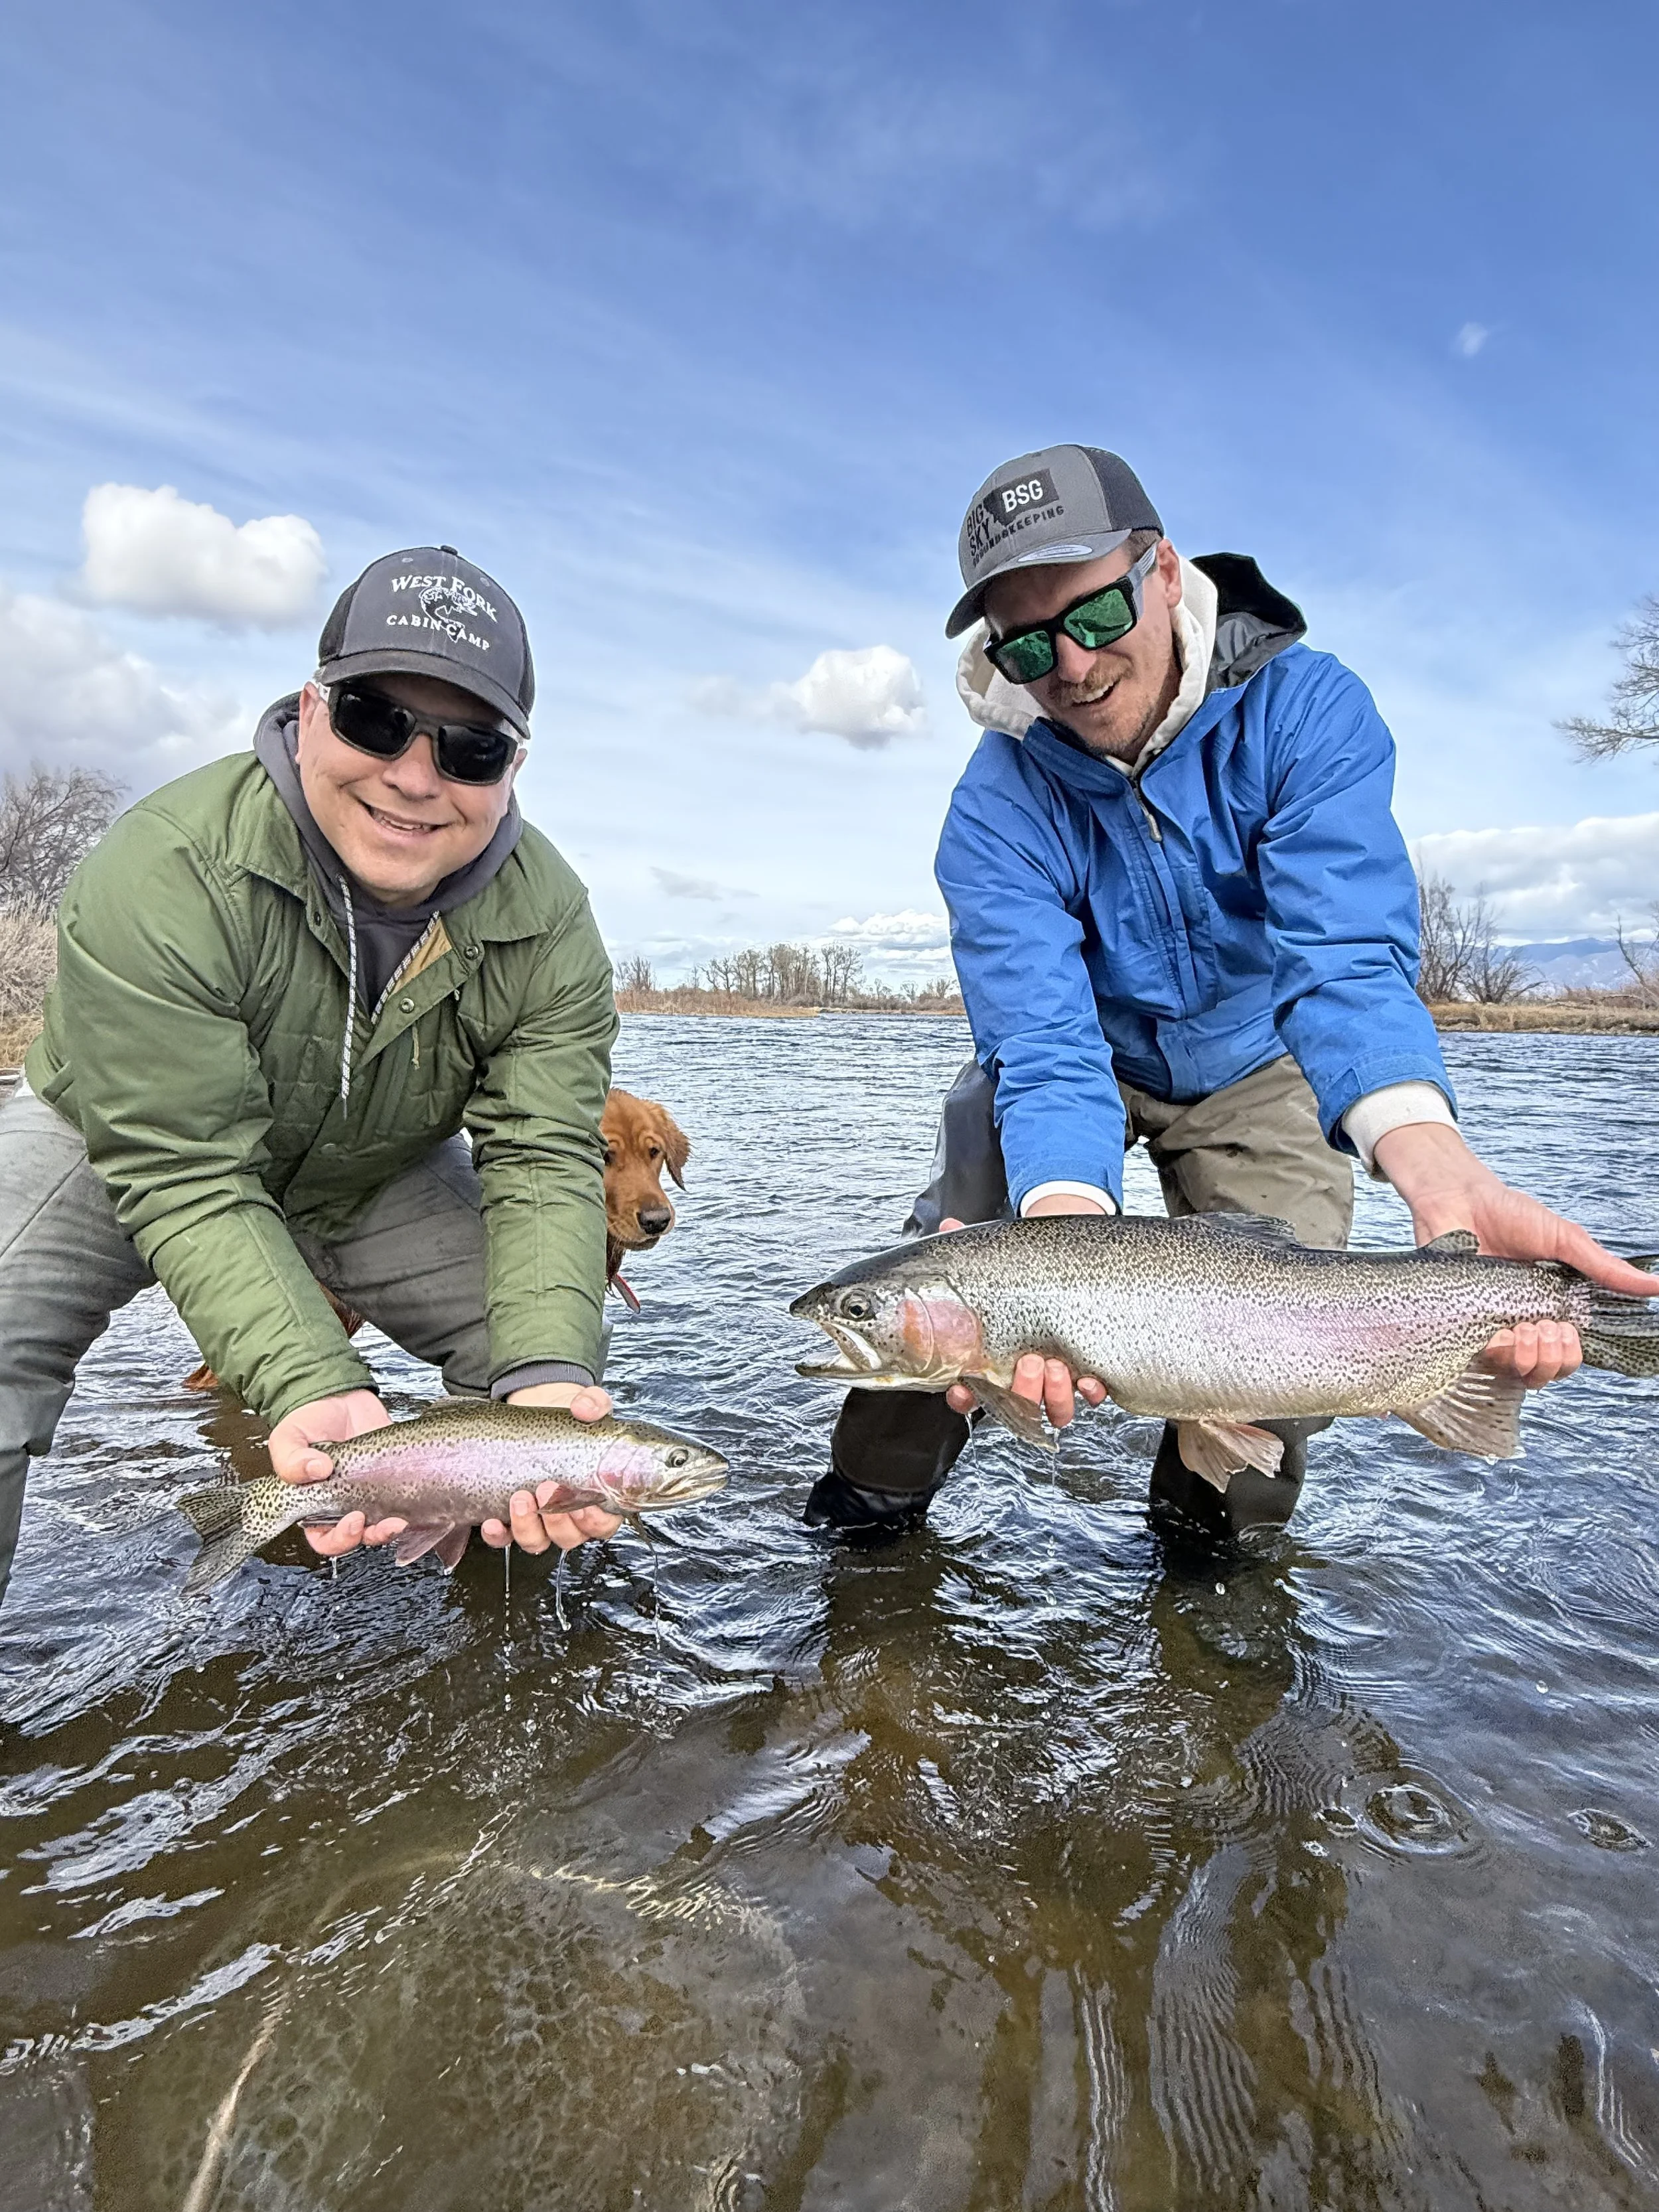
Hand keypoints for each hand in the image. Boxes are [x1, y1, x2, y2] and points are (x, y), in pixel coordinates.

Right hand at [266, 1390, 404, 1558]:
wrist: (338, 1396)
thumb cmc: (309, 1421)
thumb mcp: (288, 1436)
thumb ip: (291, 1457)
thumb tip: (316, 1470)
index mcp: (315, 1504)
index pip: (324, 1538)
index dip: (337, 1539)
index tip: (351, 1520)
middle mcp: (344, 1504)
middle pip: (356, 1538)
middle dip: (368, 1537)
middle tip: (374, 1522)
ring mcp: (371, 1493)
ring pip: (381, 1525)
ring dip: (390, 1530)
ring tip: (398, 1521)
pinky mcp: (393, 1478)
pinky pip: (403, 1501)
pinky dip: (410, 1508)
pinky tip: (412, 1504)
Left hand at [479, 1380, 622, 1554]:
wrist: (542, 1410)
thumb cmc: (572, 1419)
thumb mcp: (589, 1406)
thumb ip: (594, 1404)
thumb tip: (584, 1408)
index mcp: (598, 1498)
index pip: (603, 1524)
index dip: (594, 1520)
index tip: (584, 1503)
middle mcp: (571, 1517)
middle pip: (569, 1536)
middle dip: (557, 1519)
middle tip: (546, 1488)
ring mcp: (541, 1520)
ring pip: (538, 1541)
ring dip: (528, 1526)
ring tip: (519, 1498)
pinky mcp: (513, 1518)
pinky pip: (505, 1538)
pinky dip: (498, 1535)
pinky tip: (493, 1522)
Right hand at [936, 1212, 1110, 1425]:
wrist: (1067, 1266)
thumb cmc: (1022, 1274)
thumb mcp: (995, 1262)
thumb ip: (968, 1248)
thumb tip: (948, 1227)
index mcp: (992, 1360)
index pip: (969, 1393)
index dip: (964, 1398)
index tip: (963, 1388)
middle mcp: (1022, 1376)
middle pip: (1016, 1405)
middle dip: (1023, 1390)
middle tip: (1029, 1360)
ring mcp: (1054, 1379)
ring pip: (1053, 1409)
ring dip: (1054, 1396)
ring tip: (1057, 1366)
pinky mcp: (1085, 1373)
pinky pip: (1090, 1397)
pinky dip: (1091, 1393)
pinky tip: (1091, 1380)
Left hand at [1372, 1122, 1656, 1386]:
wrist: (1458, 1198)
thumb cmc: (1509, 1214)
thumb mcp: (1564, 1239)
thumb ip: (1603, 1268)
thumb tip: (1656, 1287)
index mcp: (1550, 1308)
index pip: (1568, 1354)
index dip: (1572, 1355)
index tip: (1569, 1332)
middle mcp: (1522, 1323)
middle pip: (1545, 1371)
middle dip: (1552, 1360)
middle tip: (1546, 1328)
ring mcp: (1491, 1325)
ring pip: (1515, 1372)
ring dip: (1527, 1359)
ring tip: (1523, 1330)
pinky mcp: (1461, 1324)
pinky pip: (1480, 1358)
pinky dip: (1495, 1353)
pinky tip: (1498, 1333)